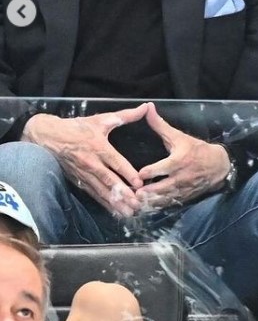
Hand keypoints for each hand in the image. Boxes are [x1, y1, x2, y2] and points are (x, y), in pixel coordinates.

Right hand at [23, 105, 147, 216]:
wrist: (49, 137)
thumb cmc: (78, 127)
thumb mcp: (102, 119)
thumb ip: (126, 115)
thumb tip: (146, 107)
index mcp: (98, 147)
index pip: (115, 162)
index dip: (127, 173)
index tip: (139, 183)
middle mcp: (91, 163)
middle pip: (109, 180)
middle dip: (123, 194)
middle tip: (137, 204)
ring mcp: (84, 174)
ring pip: (101, 191)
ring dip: (115, 202)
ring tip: (128, 212)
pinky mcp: (78, 181)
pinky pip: (93, 194)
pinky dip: (104, 203)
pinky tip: (113, 211)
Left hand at [136, 103, 230, 208]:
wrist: (218, 165)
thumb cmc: (196, 149)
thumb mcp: (179, 136)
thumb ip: (160, 125)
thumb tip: (148, 107)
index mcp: (179, 161)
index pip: (162, 168)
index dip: (150, 172)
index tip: (139, 174)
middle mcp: (180, 177)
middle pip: (162, 188)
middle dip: (147, 192)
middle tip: (133, 194)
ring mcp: (183, 189)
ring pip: (164, 199)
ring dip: (150, 202)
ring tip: (136, 204)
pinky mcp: (184, 197)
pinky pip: (169, 204)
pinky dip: (158, 206)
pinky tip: (146, 208)